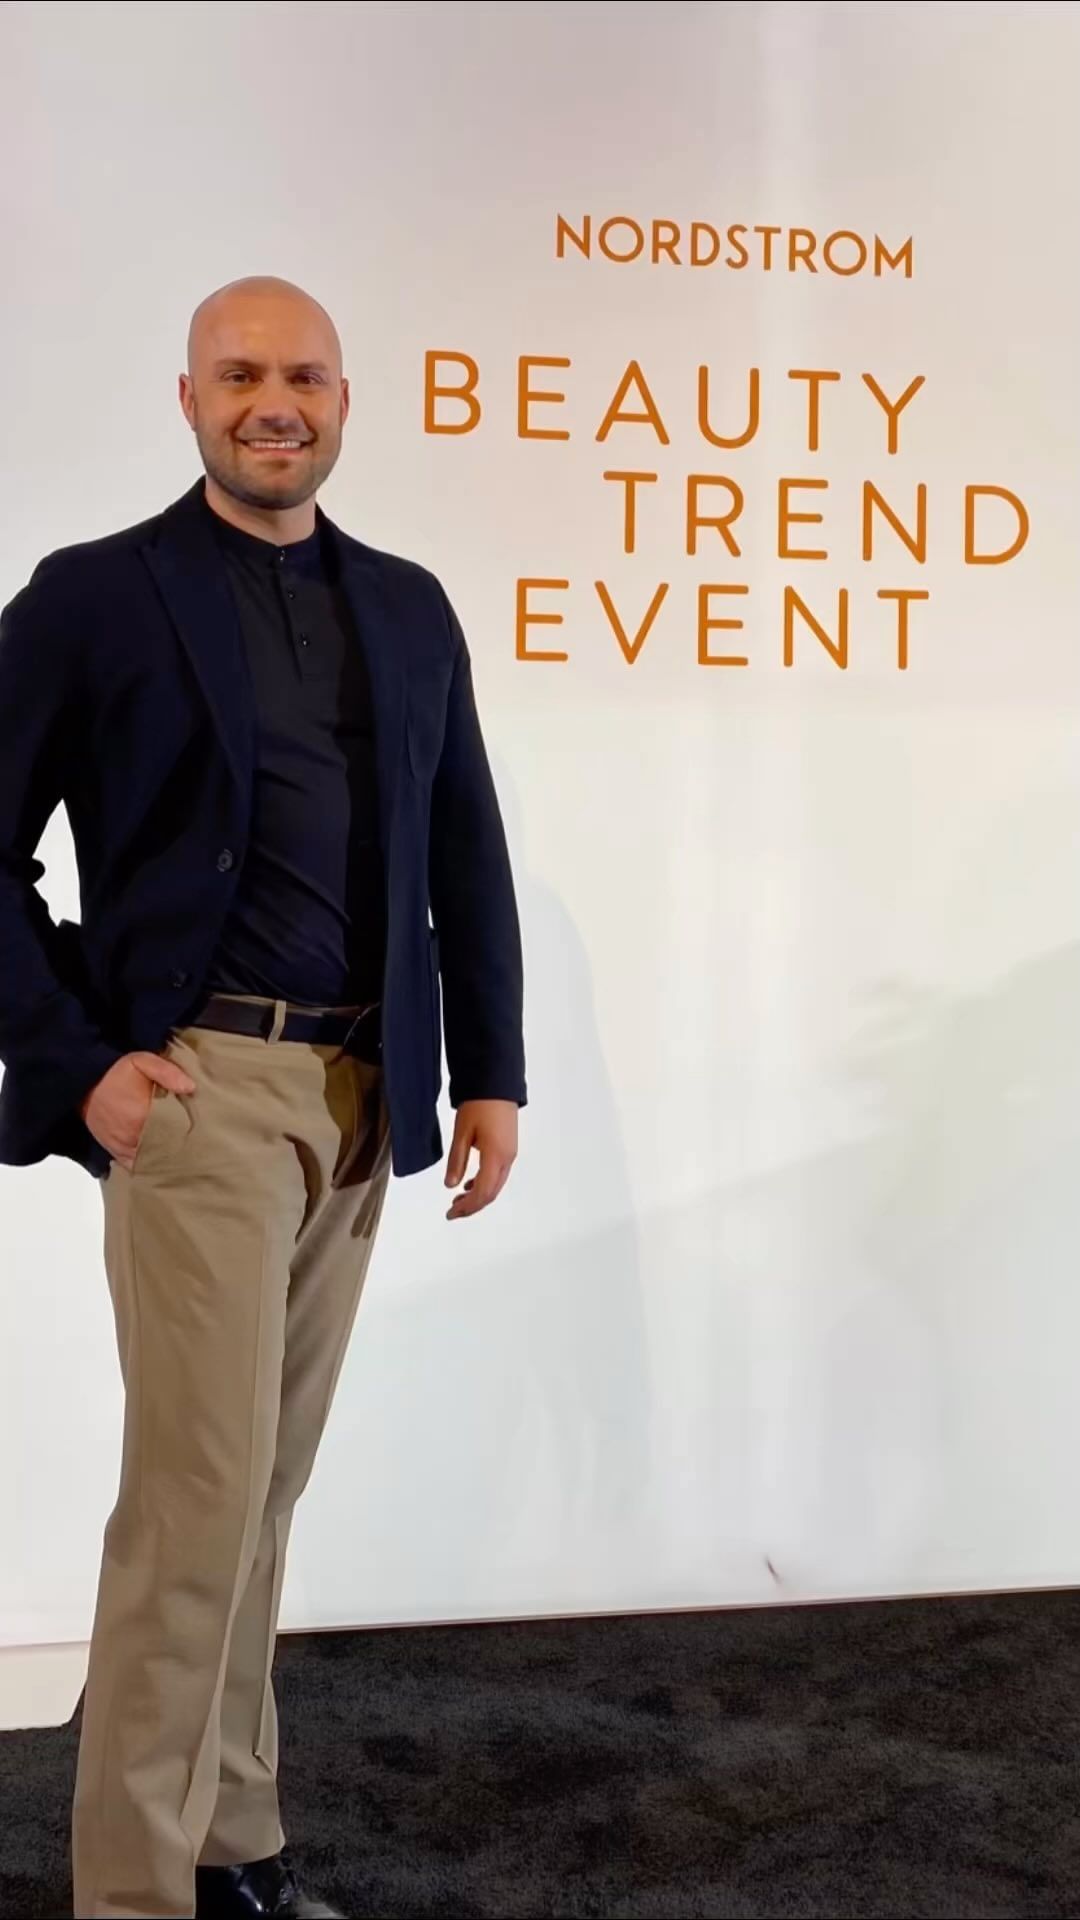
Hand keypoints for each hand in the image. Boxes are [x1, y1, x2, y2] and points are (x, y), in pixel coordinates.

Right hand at [79, 1051, 196, 1170]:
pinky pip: (135, 1165)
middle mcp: (132, 1135)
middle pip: (165, 1149)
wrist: (84, 1083)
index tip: (203, 1134)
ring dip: (166, 1158)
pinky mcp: (115, 1151)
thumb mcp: (141, 1061)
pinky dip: (148, 1165)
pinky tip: (162, 1164)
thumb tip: (190, 1087)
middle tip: (198, 1148)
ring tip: (184, 1158)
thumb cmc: (114, 1073)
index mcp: (142, 1115)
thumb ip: (166, 1072)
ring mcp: (123, 1146)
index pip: (174, 1132)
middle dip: (181, 1148)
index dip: (190, 1133)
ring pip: (151, 1160)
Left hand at [443, 1099, 517, 1220]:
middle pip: (492, 1193)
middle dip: (472, 1206)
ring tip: (458, 1199)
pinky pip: (498, 1174)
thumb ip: (457, 1161)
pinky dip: (484, 1183)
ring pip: (496, 1185)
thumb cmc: (479, 1105)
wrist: (496, 1083)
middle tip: (453, 1211)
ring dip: (478, 1195)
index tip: (451, 1214)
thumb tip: (451, 1185)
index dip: (467, 1207)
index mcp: (495, 1156)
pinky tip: (470, 1183)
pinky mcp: (509, 1148)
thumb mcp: (461, 1133)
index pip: (482, 1193)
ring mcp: (510, 1153)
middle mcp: (507, 1159)